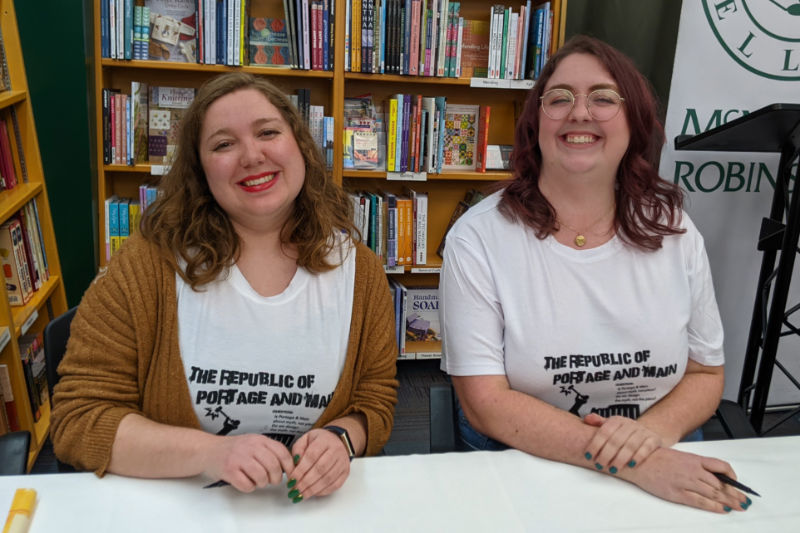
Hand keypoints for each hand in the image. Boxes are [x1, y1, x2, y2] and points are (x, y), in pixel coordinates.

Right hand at [204, 433, 294, 492]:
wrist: (208, 450)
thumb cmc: (233, 449)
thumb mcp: (253, 443)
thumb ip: (269, 451)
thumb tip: (288, 466)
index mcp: (259, 440)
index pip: (282, 452)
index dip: (289, 466)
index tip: (290, 474)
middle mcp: (250, 447)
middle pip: (273, 466)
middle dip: (276, 478)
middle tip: (272, 481)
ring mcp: (239, 458)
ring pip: (261, 477)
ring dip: (262, 483)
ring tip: (256, 480)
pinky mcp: (229, 470)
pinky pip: (247, 485)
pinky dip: (249, 487)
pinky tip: (244, 481)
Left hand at [288, 428, 351, 500]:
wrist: (337, 441)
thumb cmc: (319, 441)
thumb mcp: (305, 439)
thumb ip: (298, 450)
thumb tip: (295, 465)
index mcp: (324, 440)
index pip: (311, 456)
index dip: (300, 470)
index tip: (291, 481)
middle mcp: (336, 450)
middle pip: (320, 469)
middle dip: (305, 483)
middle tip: (295, 491)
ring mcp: (343, 462)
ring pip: (328, 479)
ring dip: (313, 489)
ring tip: (301, 495)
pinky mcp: (346, 472)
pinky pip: (335, 485)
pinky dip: (323, 491)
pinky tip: (313, 493)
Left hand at [583, 414, 662, 472]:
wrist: (647, 433)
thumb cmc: (624, 433)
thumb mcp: (611, 426)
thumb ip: (599, 423)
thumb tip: (587, 419)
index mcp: (617, 420)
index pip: (604, 432)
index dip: (595, 444)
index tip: (588, 456)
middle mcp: (630, 424)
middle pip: (616, 440)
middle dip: (606, 454)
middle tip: (600, 465)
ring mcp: (642, 431)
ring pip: (630, 445)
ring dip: (620, 458)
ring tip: (613, 469)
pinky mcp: (654, 439)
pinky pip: (646, 448)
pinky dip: (639, 456)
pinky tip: (631, 465)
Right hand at [624, 447, 751, 512]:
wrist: (639, 462)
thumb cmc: (656, 458)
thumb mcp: (680, 457)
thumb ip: (696, 465)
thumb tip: (713, 477)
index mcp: (694, 459)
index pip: (721, 466)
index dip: (732, 477)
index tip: (737, 484)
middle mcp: (693, 470)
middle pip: (720, 483)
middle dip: (735, 494)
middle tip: (745, 501)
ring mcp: (686, 482)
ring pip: (714, 493)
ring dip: (729, 501)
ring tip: (738, 507)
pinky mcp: (678, 493)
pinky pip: (700, 501)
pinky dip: (713, 506)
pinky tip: (721, 509)